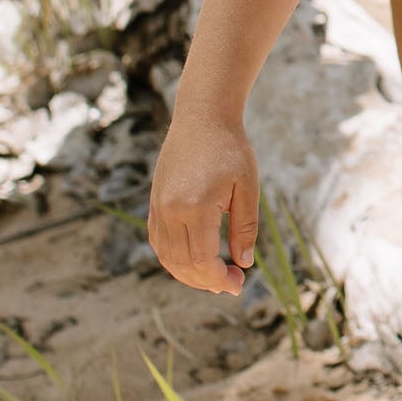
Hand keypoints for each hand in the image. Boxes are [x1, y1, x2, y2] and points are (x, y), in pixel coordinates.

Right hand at [148, 111, 258, 293]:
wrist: (202, 116)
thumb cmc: (230, 148)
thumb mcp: (247, 187)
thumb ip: (244, 227)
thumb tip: (244, 263)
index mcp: (194, 207)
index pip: (201, 260)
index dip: (219, 279)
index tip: (238, 284)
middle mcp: (170, 210)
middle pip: (182, 263)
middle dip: (206, 281)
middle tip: (231, 284)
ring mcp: (158, 206)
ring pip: (166, 256)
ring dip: (188, 274)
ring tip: (213, 277)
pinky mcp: (154, 202)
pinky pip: (157, 241)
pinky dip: (172, 258)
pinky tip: (193, 261)